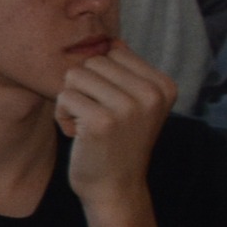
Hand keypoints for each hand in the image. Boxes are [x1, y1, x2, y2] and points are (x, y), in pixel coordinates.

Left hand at [58, 43, 176, 210]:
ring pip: (74, 75)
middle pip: (92, 61)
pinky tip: (79, 135)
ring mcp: (129, 107)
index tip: (111, 106)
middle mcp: (151, 94)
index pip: (114, 51)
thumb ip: (125, 71)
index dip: (101, 77)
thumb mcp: (133, 103)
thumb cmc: (115, 141)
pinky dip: (63, 115)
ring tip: (88, 124)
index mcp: (163, 85)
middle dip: (84, 88)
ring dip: (71, 100)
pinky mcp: (102, 121)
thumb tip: (110, 39)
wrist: (114, 187)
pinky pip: (64, 96)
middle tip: (96, 117)